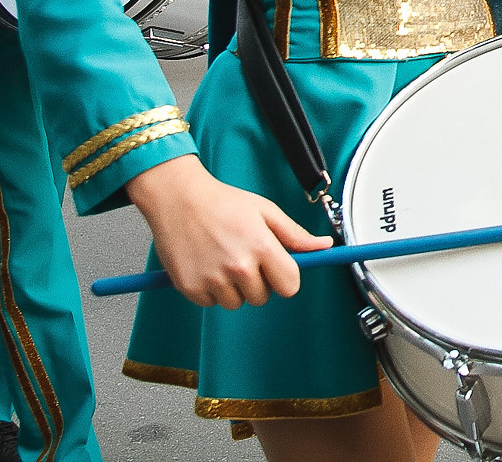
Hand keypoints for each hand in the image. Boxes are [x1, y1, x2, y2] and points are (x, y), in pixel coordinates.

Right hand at [126, 156, 331, 308]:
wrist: (178, 198)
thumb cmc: (222, 202)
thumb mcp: (265, 211)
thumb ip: (295, 234)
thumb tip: (323, 246)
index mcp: (262, 247)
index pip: (290, 286)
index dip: (285, 278)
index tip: (277, 269)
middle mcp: (238, 267)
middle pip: (263, 297)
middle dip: (258, 282)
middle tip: (244, 257)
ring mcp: (213, 279)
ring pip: (236, 302)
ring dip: (233, 288)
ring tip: (222, 258)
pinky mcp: (190, 288)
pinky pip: (211, 303)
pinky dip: (210, 290)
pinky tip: (206, 265)